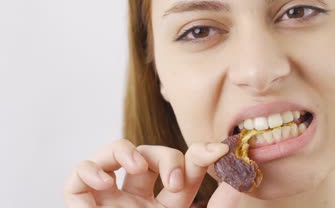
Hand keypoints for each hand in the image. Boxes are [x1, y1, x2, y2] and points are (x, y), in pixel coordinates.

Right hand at [63, 139, 241, 207]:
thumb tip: (239, 184)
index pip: (184, 169)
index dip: (200, 154)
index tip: (218, 151)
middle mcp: (139, 201)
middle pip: (150, 156)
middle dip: (165, 156)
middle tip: (175, 181)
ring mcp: (110, 203)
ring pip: (113, 155)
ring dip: (125, 150)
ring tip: (135, 166)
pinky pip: (77, 176)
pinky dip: (89, 169)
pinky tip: (105, 183)